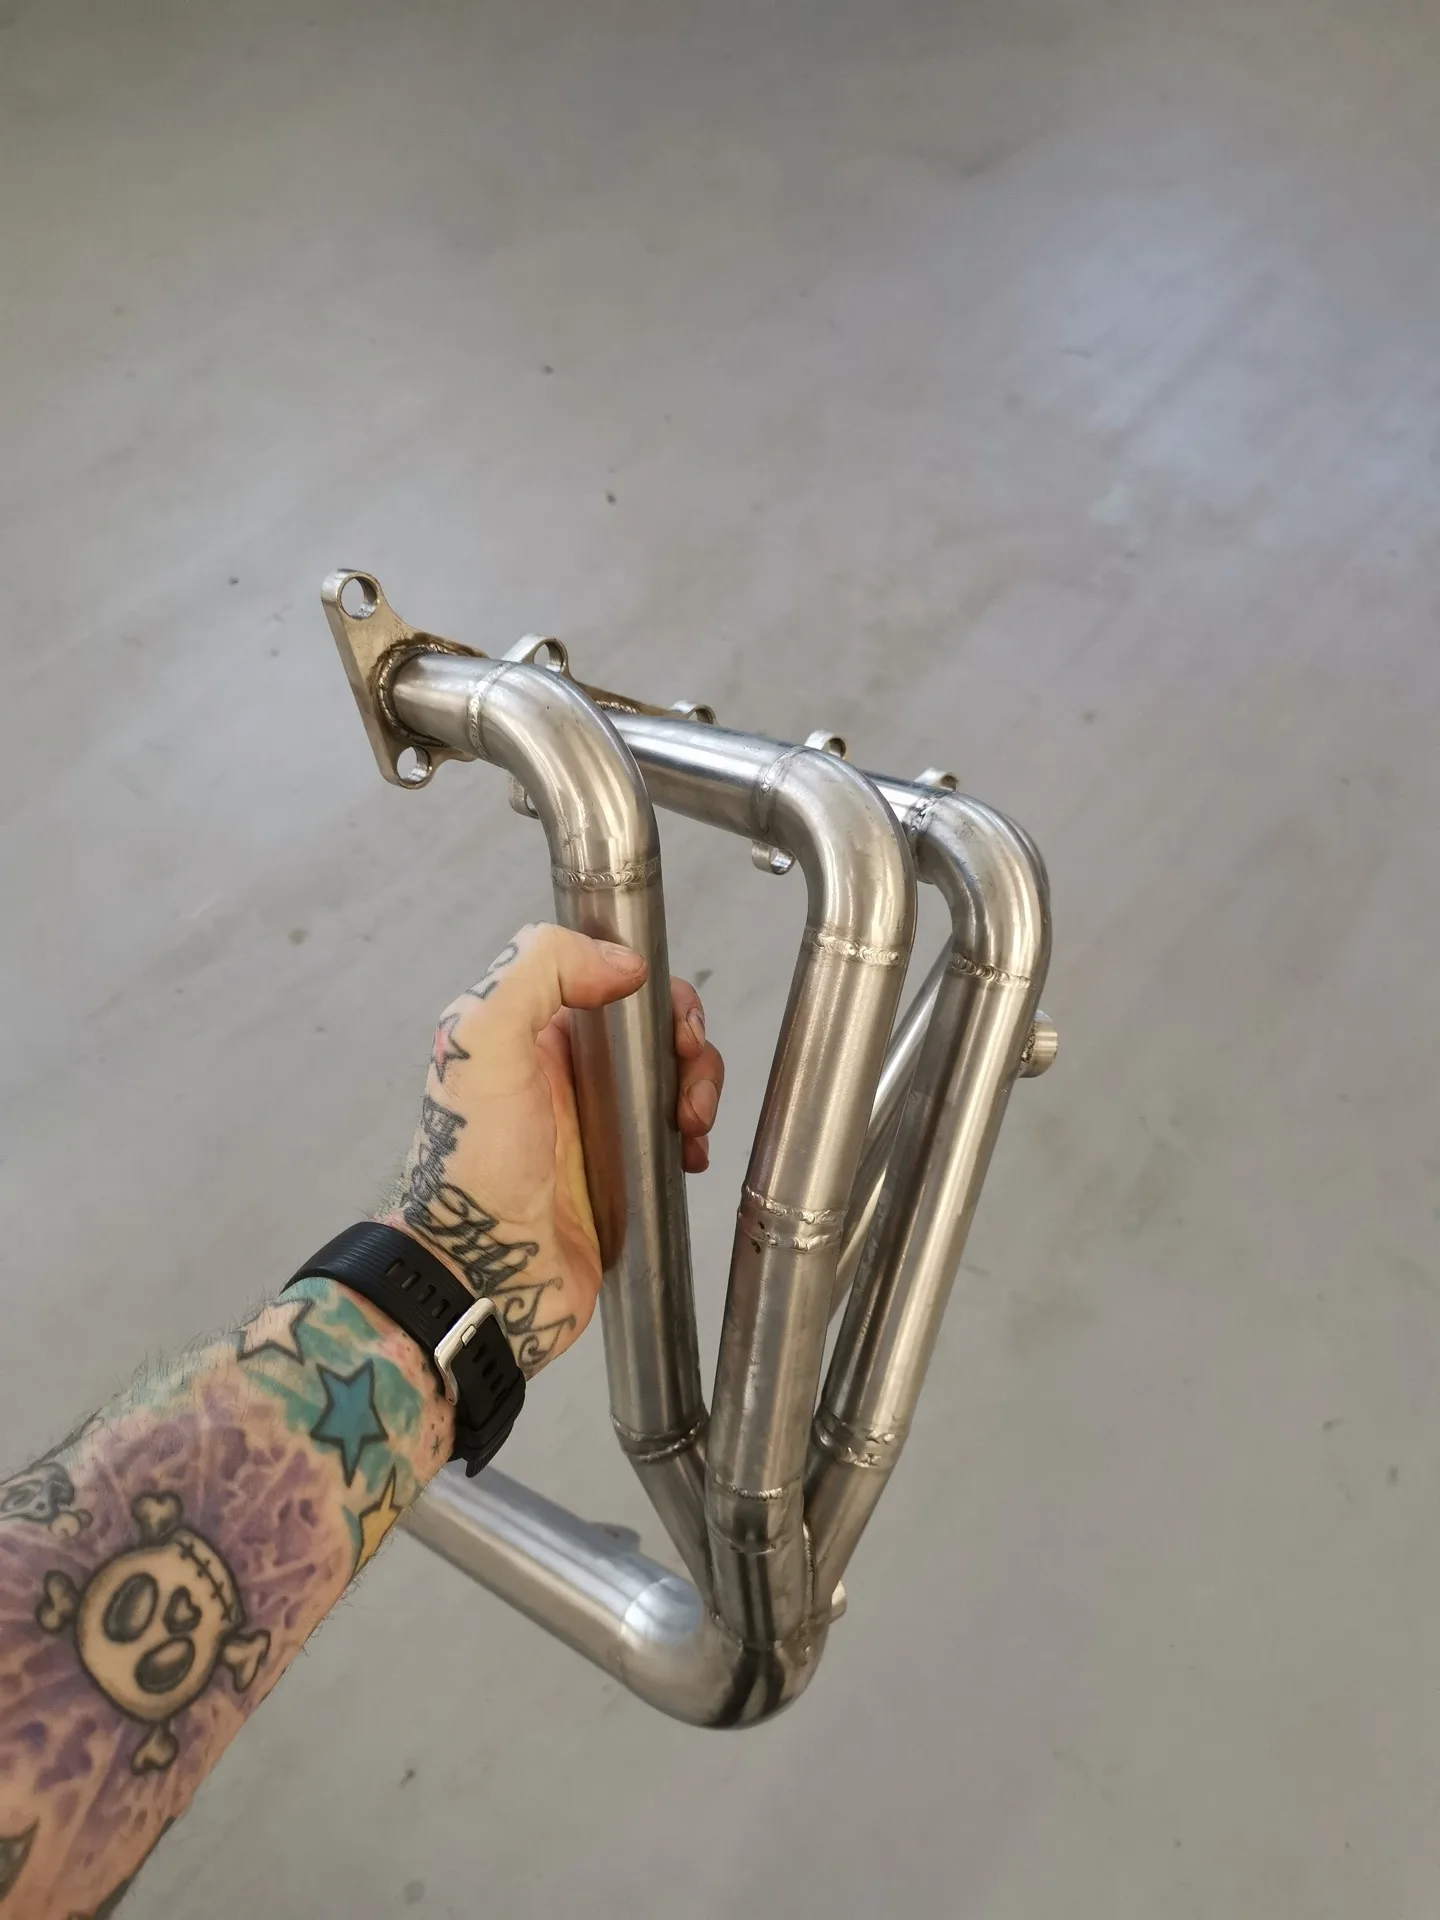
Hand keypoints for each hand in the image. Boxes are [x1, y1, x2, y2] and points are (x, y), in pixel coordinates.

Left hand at [383, 924, 724, 1375]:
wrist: (484, 1277)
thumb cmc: (475, 1164)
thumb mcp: (482, 1040)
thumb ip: (540, 970)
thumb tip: (626, 964)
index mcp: (531, 1031)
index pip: (609, 979)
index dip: (654, 991)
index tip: (672, 1025)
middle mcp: (566, 1072)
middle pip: (652, 1028)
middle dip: (686, 1044)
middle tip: (689, 1077)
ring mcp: (598, 1124)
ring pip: (673, 1078)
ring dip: (699, 1089)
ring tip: (690, 1126)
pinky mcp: (624, 1173)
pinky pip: (676, 1137)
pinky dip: (695, 1136)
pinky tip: (689, 1155)